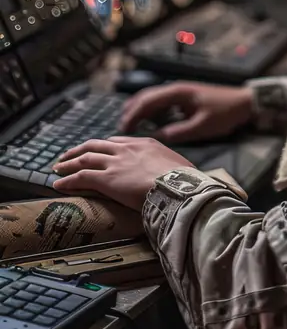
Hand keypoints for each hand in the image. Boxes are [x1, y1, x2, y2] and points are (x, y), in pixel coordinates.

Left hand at [52, 136, 196, 211]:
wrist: (179, 186)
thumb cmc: (186, 181)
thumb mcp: (181, 166)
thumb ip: (172, 168)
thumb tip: (181, 176)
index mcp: (144, 144)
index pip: (117, 141)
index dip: (103, 147)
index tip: (95, 151)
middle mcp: (126, 149)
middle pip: (95, 146)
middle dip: (79, 150)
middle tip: (68, 156)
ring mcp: (115, 163)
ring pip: (84, 159)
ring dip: (68, 163)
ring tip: (57, 168)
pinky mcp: (106, 179)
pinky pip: (81, 177)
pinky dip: (67, 180)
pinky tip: (58, 185)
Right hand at [118, 81, 253, 144]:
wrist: (245, 103)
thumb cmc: (225, 114)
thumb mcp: (201, 127)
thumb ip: (178, 132)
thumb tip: (155, 137)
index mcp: (177, 93)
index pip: (147, 101)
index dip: (133, 115)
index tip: (123, 129)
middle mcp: (176, 89)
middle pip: (146, 97)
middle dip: (132, 111)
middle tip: (121, 128)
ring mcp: (180, 92)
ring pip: (153, 99)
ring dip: (140, 110)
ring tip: (130, 126)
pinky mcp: (185, 98)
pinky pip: (162, 103)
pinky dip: (152, 111)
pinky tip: (149, 123)